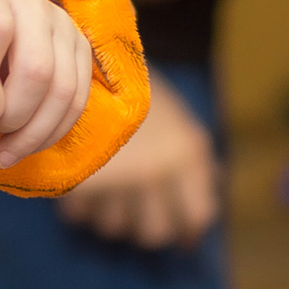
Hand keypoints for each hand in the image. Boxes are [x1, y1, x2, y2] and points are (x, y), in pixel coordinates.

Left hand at [0, 0, 95, 167]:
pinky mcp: (82, 49)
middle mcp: (31, 2)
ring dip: (33, 133)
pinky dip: (51, 133)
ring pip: (63, 90)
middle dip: (12, 115)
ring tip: (2, 153)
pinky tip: (23, 147)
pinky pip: (78, 100)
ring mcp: (62, 24)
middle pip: (36, 68)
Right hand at [54, 71, 216, 247]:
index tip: (178, 236)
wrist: (86, 52)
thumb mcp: (175, 114)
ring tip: (100, 192)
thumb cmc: (134, 84)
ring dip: (105, 214)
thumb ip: (193, 154)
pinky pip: (79, 215)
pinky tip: (77, 187)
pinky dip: (77, 207)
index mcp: (188, 153)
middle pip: (153, 231)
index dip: (186, 230)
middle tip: (130, 212)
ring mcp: (121, 176)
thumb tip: (211, 182)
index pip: (197, 215)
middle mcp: (160, 169)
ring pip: (113, 226)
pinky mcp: (82, 178)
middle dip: (140, 225)